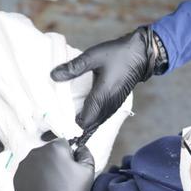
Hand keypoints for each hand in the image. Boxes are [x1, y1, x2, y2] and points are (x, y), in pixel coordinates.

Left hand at [14, 139, 94, 190]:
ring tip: (51, 186)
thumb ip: (86, 154)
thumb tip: (81, 148)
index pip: (65, 144)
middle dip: (56, 161)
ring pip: (38, 161)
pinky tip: (41, 189)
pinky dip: (34, 178)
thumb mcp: (87, 172)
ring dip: (44, 169)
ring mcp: (25, 164)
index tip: (70, 169)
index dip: (70, 156)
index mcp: (55, 147)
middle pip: (50, 152)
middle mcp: (37, 151)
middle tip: (61, 179)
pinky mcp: (18, 175)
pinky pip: (29, 172)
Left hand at [50, 26, 158, 142]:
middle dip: (69, 132)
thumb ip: (73, 67)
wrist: (141, 55)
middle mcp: (107, 106)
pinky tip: (77, 123)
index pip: (83, 121)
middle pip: (87, 127)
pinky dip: (87, 123)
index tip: (51, 132)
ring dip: (78, 130)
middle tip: (48, 136)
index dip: (67, 128)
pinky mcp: (113, 104)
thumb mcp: (93, 57)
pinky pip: (99, 119)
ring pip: (94, 124)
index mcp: (102, 97)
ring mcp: (112, 107)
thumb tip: (53, 76)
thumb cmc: (118, 54)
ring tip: (59, 133)